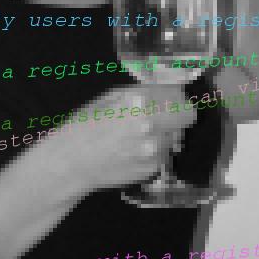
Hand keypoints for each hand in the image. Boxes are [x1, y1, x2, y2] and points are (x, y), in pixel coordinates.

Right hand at [42, 85, 197, 196]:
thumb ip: (142, 92)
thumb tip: (168, 89)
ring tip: (138, 137)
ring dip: (164, 134)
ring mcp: (154, 150)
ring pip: (176, 136)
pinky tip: (132, 151)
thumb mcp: (110, 97)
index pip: (180, 96)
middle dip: (177, 114)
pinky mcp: (152, 169)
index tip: (171, 99)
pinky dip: (154, 152)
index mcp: (140, 102)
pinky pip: (164, 155)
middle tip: (162, 116)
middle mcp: (152, 126)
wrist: (70, 163)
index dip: (175, 97)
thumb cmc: (84, 125)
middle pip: (187, 116)